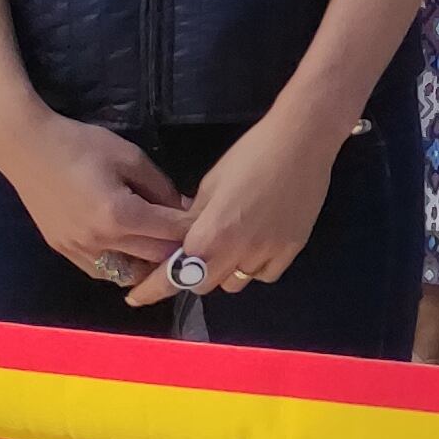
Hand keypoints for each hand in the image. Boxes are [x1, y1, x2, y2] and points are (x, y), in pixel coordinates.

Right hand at [0, 109, 190, 288]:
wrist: (26, 148)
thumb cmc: (80, 145)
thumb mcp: (130, 157)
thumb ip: (160, 187)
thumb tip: (184, 209)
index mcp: (119, 215)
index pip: (170, 233)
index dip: (194, 229)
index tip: (208, 223)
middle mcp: (100, 241)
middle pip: (154, 259)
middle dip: (177, 250)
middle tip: (190, 237)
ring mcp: (79, 251)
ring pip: (128, 274)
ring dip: (149, 265)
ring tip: (160, 247)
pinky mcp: (64, 252)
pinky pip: (102, 271)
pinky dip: (122, 265)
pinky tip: (130, 249)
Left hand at [130, 105, 341, 307]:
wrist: (301, 142)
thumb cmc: (251, 154)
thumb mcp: (210, 183)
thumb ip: (193, 218)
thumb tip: (182, 237)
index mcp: (211, 233)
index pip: (175, 274)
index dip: (153, 288)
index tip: (137, 296)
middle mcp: (238, 251)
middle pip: (204, 285)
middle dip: (192, 274)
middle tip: (194, 255)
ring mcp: (268, 254)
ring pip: (235, 283)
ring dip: (224, 271)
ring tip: (231, 244)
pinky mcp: (291, 250)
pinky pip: (264, 274)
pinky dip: (254, 266)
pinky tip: (257, 244)